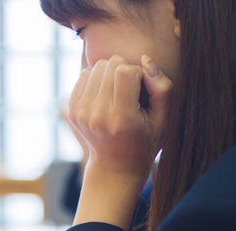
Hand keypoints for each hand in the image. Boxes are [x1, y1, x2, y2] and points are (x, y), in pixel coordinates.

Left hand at [68, 54, 171, 180]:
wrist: (115, 165)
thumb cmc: (145, 139)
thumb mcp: (164, 119)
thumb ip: (162, 89)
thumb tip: (144, 60)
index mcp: (121, 119)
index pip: (125, 71)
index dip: (138, 74)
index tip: (141, 90)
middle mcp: (97, 116)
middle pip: (109, 64)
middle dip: (123, 71)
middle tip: (130, 93)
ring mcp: (81, 114)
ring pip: (96, 67)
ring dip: (109, 74)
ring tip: (117, 95)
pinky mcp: (71, 110)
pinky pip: (84, 75)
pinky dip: (96, 80)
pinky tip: (105, 97)